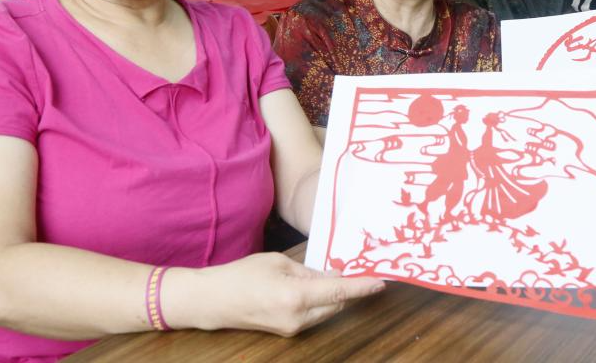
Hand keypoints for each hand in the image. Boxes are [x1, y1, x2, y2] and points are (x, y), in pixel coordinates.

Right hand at [169, 253, 384, 336]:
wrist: (214, 301)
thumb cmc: (242, 275)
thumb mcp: (278, 262)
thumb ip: (310, 270)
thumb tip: (335, 274)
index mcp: (296, 296)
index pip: (339, 291)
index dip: (362, 286)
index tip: (381, 282)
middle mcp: (298, 317)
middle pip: (337, 302)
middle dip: (347, 287)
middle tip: (353, 268)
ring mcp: (293, 328)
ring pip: (327, 310)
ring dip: (333, 294)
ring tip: (326, 275)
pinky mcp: (288, 332)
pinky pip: (314, 315)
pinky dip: (320, 301)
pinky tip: (312, 287)